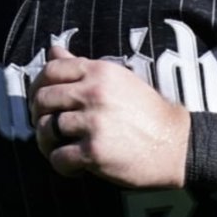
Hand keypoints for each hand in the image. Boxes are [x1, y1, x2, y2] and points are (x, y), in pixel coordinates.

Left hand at [30, 41, 188, 188]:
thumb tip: (53, 49)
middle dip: (39, 116)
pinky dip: (62, 166)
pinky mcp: (94, 152)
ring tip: (62, 149)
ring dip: (48, 144)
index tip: (42, 101)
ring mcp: (93, 122)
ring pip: (46, 129)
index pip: (51, 69)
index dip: (39, 86)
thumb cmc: (148, 114)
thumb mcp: (119, 80)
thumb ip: (83, 67)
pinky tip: (77, 167)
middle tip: (50, 128)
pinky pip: (58, 158)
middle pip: (43, 99)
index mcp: (100, 71)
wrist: (177, 145)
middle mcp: (94, 93)